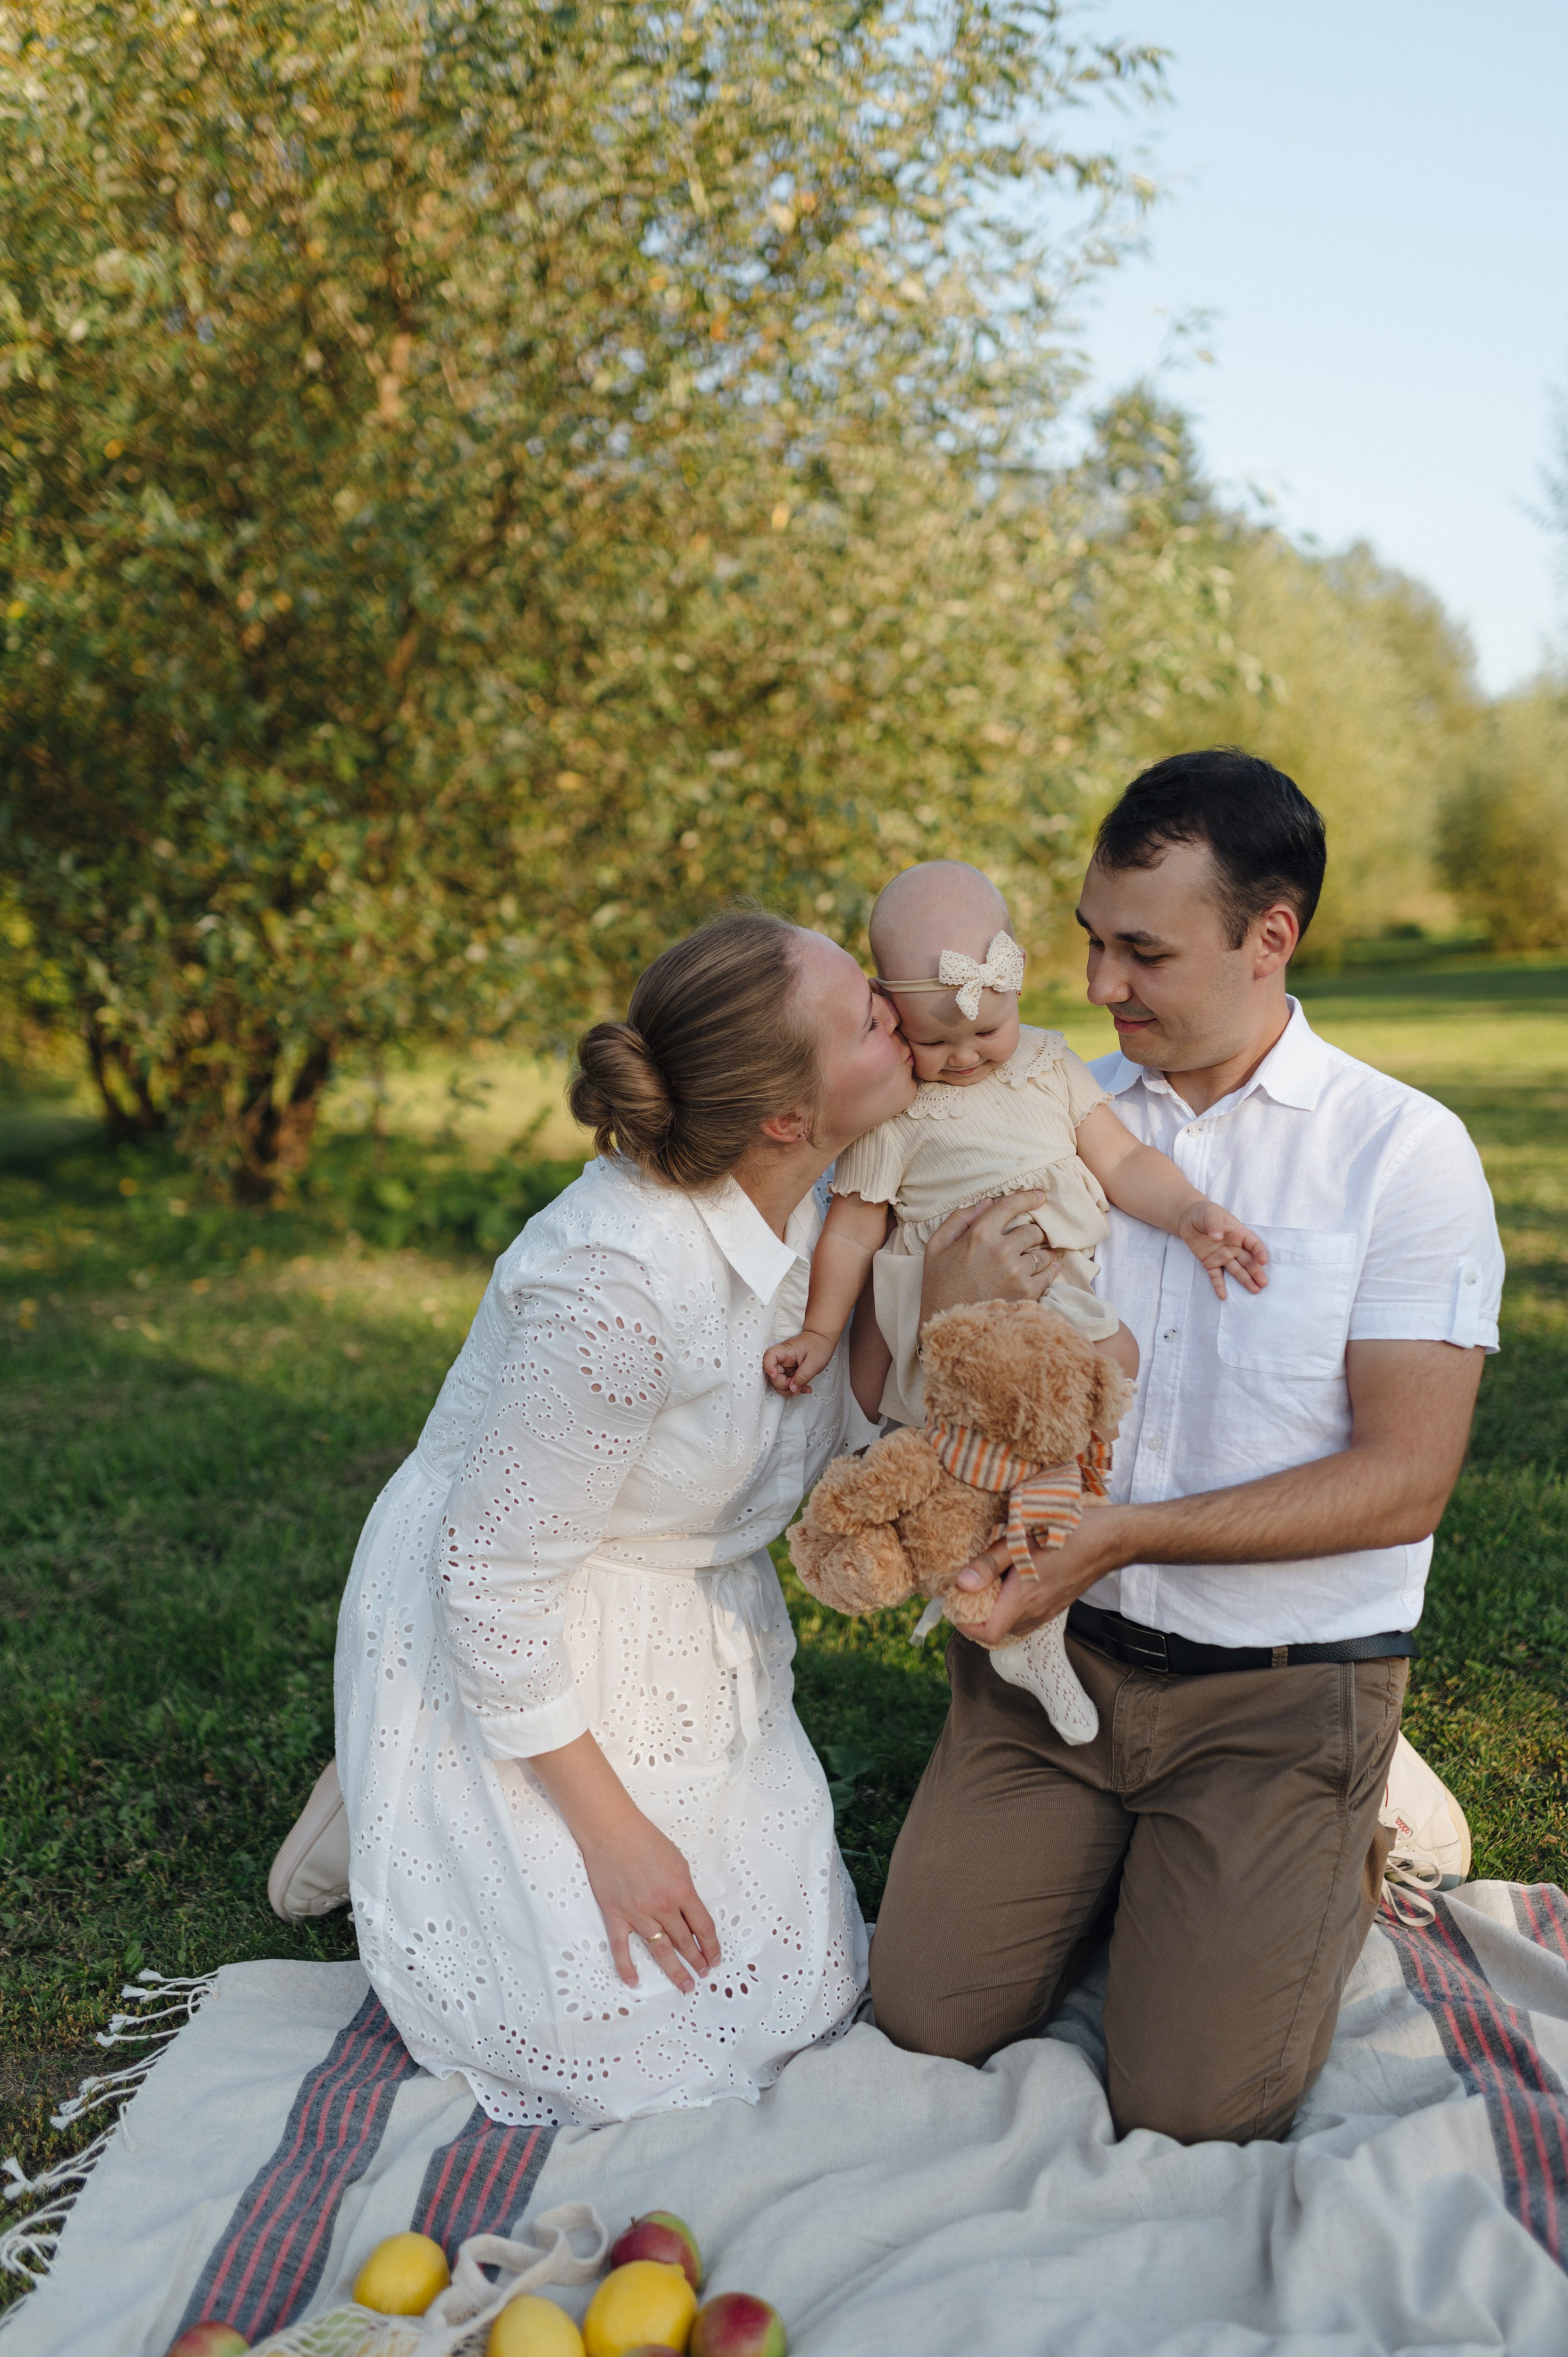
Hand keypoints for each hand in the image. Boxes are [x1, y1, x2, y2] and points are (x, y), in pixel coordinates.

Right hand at [578, 1813, 721, 1992]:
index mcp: (682, 1891)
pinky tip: (634, 1981)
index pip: (703, 1927)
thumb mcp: (678, 1862)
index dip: (711, 1946)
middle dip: (696, 1961)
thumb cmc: (646, 1840)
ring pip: (660, 1950)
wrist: (612, 1831)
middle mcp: (662, 1907)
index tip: (715, 1959)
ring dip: (674, 1970)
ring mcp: (638, 1914)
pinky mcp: (616, 1916)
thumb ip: (685, 1889)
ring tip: (684, 1985)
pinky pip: (622, 1949)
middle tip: (702, 1974)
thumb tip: (689, 1911)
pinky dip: (627, 1967)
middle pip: (685, 1942)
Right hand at [763, 1328, 836, 1395]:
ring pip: (778, 1381)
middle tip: (798, 1387)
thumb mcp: (814, 1363)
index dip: (769, 1367)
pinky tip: (803, 1387)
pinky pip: (786, 1382)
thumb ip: (803, 1376)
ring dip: (789, 1389)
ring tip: (804, 1388)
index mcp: (786, 1351)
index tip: (775, 1376)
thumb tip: (793, 1388)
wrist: (823, 1341)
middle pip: (773, 1375)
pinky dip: (794, 1387)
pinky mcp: (788, 1371)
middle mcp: (782, 1358)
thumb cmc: (819, 1346)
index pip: (770, 1356)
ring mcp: (785, 1365)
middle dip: (784, 1385)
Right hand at [919, 1191, 1062, 1326]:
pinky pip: (1049, 1273)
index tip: (1040, 1196)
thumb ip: (959, 1220)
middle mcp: (1002, 1250)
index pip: (1011, 1206)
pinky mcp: (1028, 1292)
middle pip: (1032, 1230)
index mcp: (979, 1235)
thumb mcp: (936, 1248)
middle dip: (1032, 1232)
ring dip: (1039, 1252)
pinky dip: (1049, 1269)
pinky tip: (1045, 1269)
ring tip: (1032, 1258)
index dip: (1028, 1197)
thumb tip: (987, 1203)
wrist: (949, 1329)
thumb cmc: (940, 1288)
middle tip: (1029, 1239)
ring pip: (1042, 1252)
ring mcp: (1017, 1272)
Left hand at [950, 1500, 1126, 1644]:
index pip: (988, 1633)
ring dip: (997, 1615)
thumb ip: (989, 1564)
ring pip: (1015, 1626)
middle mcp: (1037, 1611)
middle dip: (978, 1619)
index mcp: (1024, 1598)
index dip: (967, 1627)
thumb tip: (961, 1584)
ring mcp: (1050, 1610)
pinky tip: (1013, 1586)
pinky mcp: (1059, 1604)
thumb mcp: (1020, 1539)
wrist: (1110, 1539)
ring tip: (987, 1590)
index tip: (956, 1608)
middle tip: (966, 1596)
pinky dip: (1014, 1611)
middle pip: (999, 1632)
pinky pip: (1030, 1618)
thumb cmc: (1066, 1533)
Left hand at [1176, 1200, 1268, 1300]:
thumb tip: (1217, 1235)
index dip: (1259, 1252)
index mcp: (1238, 1233)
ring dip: (1245, 1280)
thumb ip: (1215, 1224)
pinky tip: (1223, 1296)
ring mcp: (1223, 1256)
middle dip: (1256, 1272)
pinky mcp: (1210, 1263)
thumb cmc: (1205, 1213)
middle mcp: (1234, 1247)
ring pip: (1236, 1270)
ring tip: (1255, 1291)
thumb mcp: (1211, 1214)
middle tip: (1263, 1283)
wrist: (1188, 1218)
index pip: (1253, 1244)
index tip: (1263, 1261)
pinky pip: (1216, 1276)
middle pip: (1248, 1261)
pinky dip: (1219, 1286)